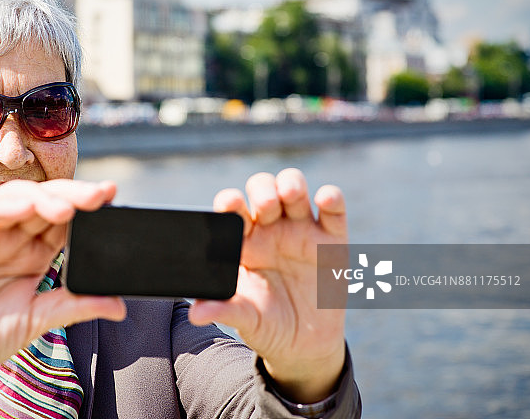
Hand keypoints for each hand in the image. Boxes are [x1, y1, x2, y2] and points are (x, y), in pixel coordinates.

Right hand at [0, 179, 126, 418]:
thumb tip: (120, 307)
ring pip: (16, 198)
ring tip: (67, 208)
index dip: (87, 205)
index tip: (111, 196)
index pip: (65, 217)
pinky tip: (26, 207)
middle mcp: (13, 235)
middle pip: (45, 200)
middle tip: (99, 194)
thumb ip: (76, 306)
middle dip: (73, 194)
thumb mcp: (40, 318)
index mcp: (35, 248)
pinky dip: (3, 207)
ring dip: (42, 197)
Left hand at [189, 169, 346, 403]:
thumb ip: (222, 309)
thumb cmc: (265, 323)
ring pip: (294, 189)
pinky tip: (325, 198)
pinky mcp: (332, 240)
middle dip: (262, 190)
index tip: (230, 205)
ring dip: (291, 183)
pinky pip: (333, 211)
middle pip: (263, 189)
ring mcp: (301, 230)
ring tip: (290, 194)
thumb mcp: (244, 318)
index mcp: (243, 240)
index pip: (233, 209)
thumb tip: (195, 314)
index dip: (230, 201)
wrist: (304, 346)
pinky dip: (332, 198)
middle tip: (265, 206)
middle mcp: (270, 227)